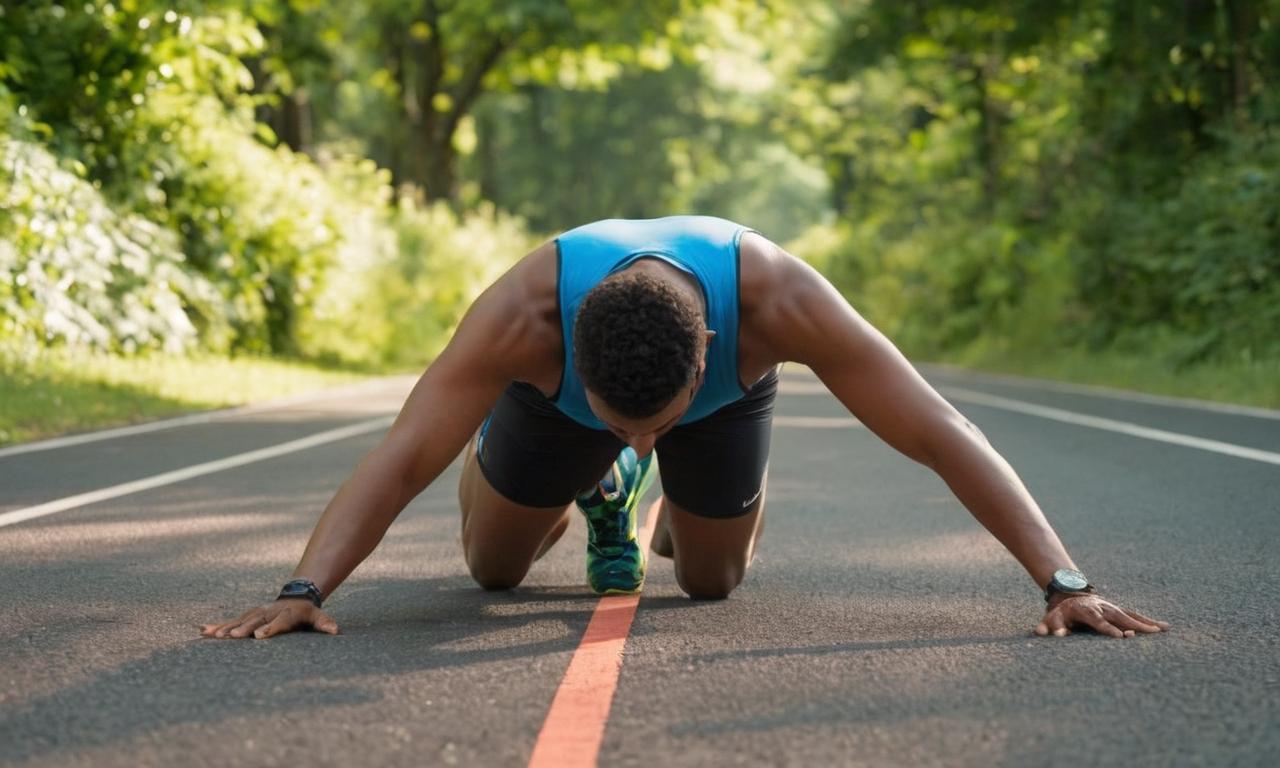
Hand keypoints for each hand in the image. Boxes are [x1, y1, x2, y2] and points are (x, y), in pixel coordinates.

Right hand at [199, 599, 339, 639]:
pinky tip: (203, 630)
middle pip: (255, 621)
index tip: (259, 637)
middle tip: (233, 637)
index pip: (278, 623)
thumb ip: (324, 623)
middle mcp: (268, 612)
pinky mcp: (247, 615)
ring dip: (226, 627)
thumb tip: (336, 631)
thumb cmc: (306, 613)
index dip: (269, 629)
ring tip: (212, 635)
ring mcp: (256, 613)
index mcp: (286, 614)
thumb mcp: (317, 617)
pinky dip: (217, 625)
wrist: (296, 596)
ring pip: (240, 620)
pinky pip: (231, 620)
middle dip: (244, 628)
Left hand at [1034, 594, 1168, 638]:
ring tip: (1162, 630)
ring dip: (1145, 623)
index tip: (1121, 636)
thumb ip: (1050, 627)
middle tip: (1145, 634)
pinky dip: (1149, 621)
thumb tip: (1046, 633)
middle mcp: (1102, 608)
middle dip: (1132, 625)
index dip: (1109, 629)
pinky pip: (1135, 616)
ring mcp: (1112, 608)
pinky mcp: (1119, 611)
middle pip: (1118, 617)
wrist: (1069, 595)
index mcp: (1086, 611)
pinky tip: (1165, 627)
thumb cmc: (1060, 613)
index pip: (1098, 622)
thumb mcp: (1052, 619)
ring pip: (1130, 615)